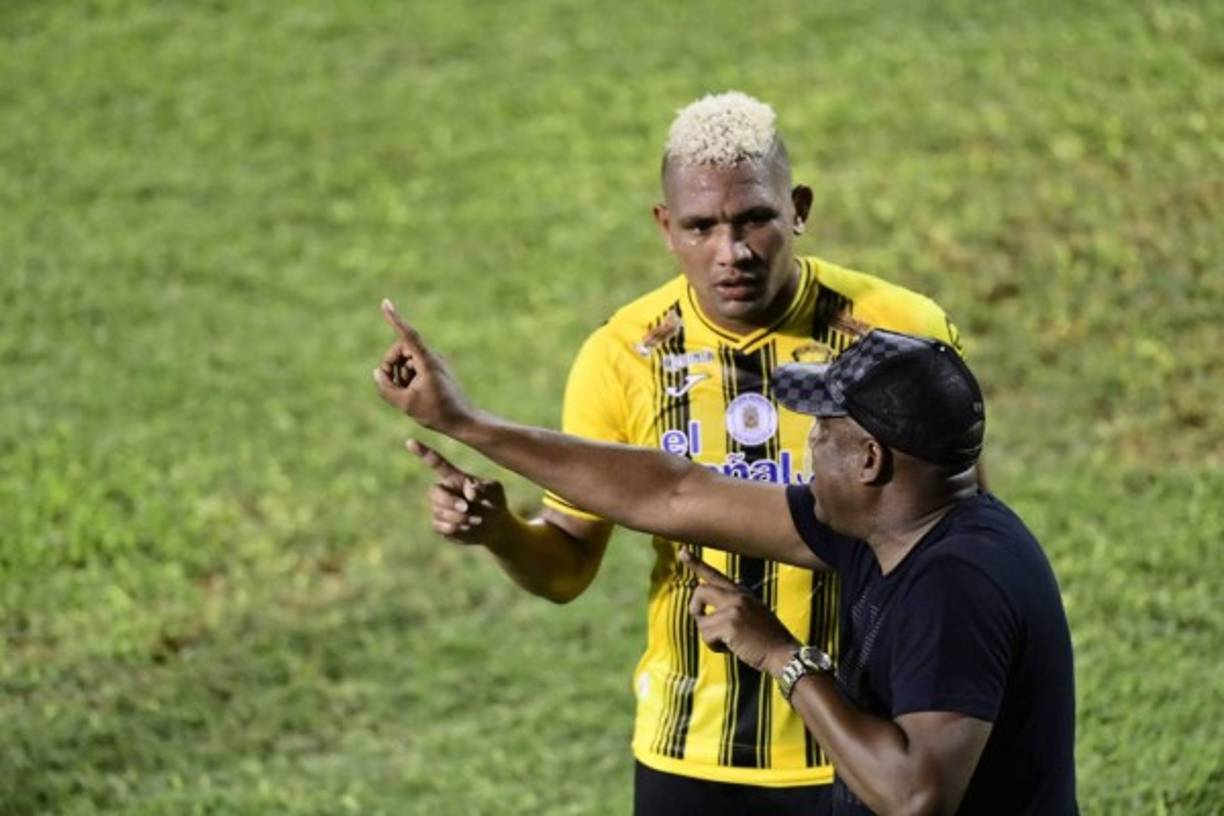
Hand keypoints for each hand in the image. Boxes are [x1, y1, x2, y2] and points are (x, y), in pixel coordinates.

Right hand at [373, 299, 472, 433]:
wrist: (462, 421)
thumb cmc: (436, 413)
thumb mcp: (405, 403)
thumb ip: (385, 387)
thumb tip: (377, 373)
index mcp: (427, 361)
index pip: (408, 335)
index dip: (395, 319)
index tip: (385, 303)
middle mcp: (433, 356)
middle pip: (401, 349)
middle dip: (390, 365)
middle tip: (390, 385)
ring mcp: (435, 361)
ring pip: (406, 359)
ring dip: (399, 374)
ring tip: (406, 394)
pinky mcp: (436, 368)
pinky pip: (414, 366)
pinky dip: (407, 377)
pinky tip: (413, 393)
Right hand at [406, 438, 509, 544]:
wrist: (494, 526)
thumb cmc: (494, 502)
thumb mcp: (495, 491)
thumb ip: (485, 488)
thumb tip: (470, 493)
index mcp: (454, 477)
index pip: (436, 463)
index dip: (423, 453)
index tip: (410, 441)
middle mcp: (444, 491)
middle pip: (434, 492)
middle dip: (450, 502)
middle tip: (467, 508)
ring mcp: (440, 508)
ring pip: (439, 511)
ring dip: (458, 517)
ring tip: (477, 520)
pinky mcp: (439, 524)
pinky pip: (439, 526)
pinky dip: (455, 528)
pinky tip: (468, 527)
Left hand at [682, 548, 799, 675]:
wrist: (783, 653)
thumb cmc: (767, 640)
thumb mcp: (754, 613)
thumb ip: (734, 606)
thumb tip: (706, 613)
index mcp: (742, 593)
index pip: (715, 575)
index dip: (696, 563)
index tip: (682, 552)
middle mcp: (737, 596)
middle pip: (700, 591)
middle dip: (695, 608)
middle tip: (701, 620)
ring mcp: (733, 608)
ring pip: (701, 620)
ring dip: (709, 636)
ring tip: (728, 643)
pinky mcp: (730, 624)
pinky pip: (706, 635)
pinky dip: (713, 646)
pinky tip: (731, 649)